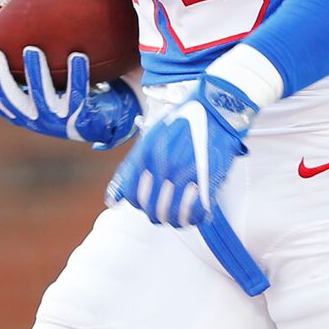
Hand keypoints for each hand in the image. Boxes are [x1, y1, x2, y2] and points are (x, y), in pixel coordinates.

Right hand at [0, 47, 138, 146]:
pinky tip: (77, 55)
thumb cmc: (69, 98)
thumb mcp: (43, 87)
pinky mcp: (81, 118)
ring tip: (33, 49)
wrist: (106, 122)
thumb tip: (0, 39)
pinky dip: (78, 74)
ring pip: (41, 96)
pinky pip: (78, 93)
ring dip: (36, 72)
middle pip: (9, 99)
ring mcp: (57, 120)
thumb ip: (24, 73)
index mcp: (19, 111)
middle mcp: (34, 118)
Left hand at [108, 71, 259, 227]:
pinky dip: (194, 218)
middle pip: (151, 209)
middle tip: (163, 211)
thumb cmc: (183, 121)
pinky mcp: (208, 179)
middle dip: (156, 214)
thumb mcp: (150, 138)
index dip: (138, 204)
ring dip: (174, 220)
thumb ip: (130, 169)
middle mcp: (164, 165)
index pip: (133, 195)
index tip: (146, 202)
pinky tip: (194, 215)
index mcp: (147, 154)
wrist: (215, 108)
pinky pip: (196, 212)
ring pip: (172, 214)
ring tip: (178, 216)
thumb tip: (113, 200)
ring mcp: (186, 173)